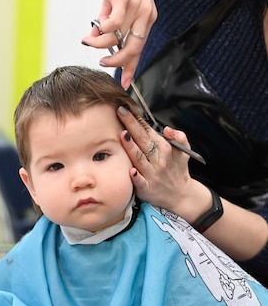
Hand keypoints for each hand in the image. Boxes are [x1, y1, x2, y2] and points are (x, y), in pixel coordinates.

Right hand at [81, 0, 156, 88]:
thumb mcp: (114, 5)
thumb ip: (105, 23)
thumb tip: (92, 38)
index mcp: (145, 19)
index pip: (140, 49)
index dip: (131, 67)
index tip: (124, 83)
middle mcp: (145, 15)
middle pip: (133, 49)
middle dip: (116, 62)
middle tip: (102, 63)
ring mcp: (137, 8)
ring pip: (118, 38)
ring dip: (100, 44)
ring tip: (89, 41)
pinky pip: (113, 24)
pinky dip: (101, 31)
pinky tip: (93, 31)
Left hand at [116, 106, 211, 223]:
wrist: (181, 196)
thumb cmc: (177, 170)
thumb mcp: (184, 152)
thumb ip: (179, 137)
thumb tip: (168, 129)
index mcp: (165, 149)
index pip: (149, 132)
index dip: (138, 120)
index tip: (128, 109)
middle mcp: (158, 160)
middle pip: (142, 140)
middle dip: (132, 125)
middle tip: (121, 112)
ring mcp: (151, 174)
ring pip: (139, 158)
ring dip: (131, 147)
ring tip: (122, 134)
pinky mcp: (146, 188)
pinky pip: (140, 182)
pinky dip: (135, 177)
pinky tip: (130, 170)